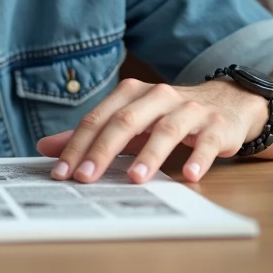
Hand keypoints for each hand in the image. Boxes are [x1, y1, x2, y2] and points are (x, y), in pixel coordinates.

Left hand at [36, 78, 268, 184]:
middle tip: (86, 177)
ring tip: (134, 178)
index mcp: (132, 93)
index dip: (78, 144)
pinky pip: (207, 142)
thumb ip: (91, 134)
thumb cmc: (168, 116)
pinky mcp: (216, 126)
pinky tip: (188, 176)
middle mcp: (158, 96)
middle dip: (103, 149)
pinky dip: (198, 158)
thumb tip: (45, 147)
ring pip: (166, 130)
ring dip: (150, 155)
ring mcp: (189, 109)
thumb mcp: (129, 122)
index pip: (99, 119)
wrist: (227, 103)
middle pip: (126, 121)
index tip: (61, 171)